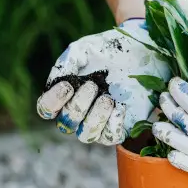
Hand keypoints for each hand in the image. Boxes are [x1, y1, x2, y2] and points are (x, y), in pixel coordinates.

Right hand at [37, 19, 169, 144]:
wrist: (140, 50)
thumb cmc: (108, 50)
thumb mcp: (84, 49)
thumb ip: (67, 62)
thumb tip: (56, 81)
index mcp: (65, 95)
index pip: (46, 109)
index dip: (52, 102)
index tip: (67, 85)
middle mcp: (79, 113)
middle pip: (66, 125)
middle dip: (78, 106)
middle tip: (92, 85)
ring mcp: (100, 122)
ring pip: (87, 136)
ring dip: (95, 118)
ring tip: (107, 99)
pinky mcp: (121, 125)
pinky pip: (111, 138)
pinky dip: (113, 124)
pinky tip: (120, 106)